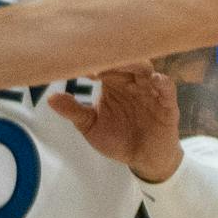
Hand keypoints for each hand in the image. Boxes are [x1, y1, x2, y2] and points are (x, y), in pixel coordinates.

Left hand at [48, 63, 182, 182]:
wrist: (144, 160)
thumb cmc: (118, 138)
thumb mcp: (91, 126)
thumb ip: (74, 111)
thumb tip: (50, 98)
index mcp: (113, 82)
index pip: (102, 64)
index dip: (91, 62)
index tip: (77, 62)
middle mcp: (131, 81)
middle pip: (123, 61)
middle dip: (111, 58)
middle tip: (96, 59)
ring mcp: (150, 90)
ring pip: (144, 69)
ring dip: (133, 64)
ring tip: (120, 64)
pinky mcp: (167, 104)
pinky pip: (167, 88)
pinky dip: (162, 82)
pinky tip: (154, 79)